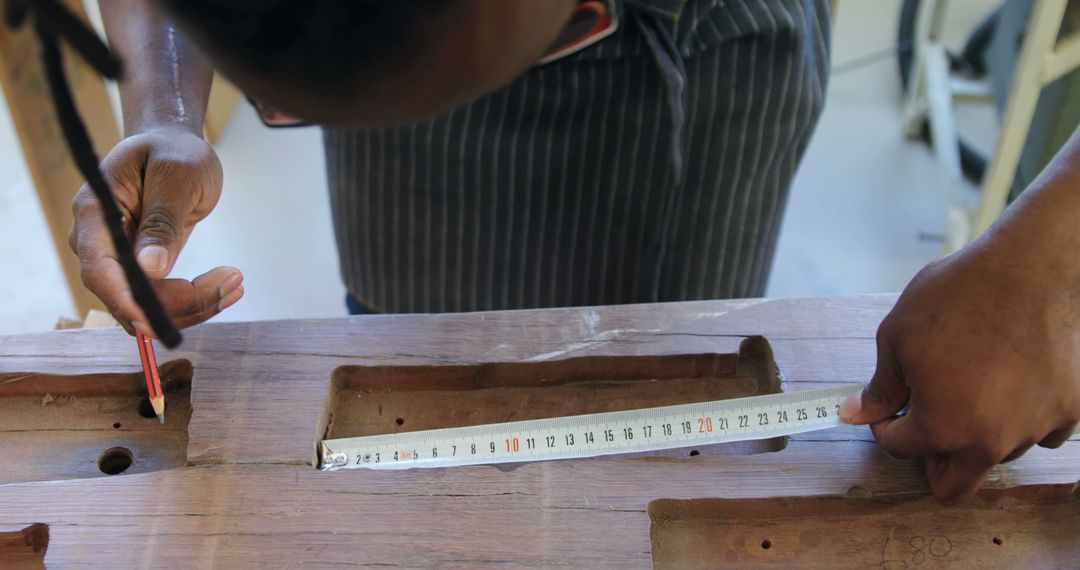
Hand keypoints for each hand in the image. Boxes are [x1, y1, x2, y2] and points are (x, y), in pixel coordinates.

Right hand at [69, 128, 242, 335]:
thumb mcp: (176, 176)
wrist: (170, 148)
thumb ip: (162, 220)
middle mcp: (97, 244)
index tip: (165, 318)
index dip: (129, 302)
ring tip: (236, 281)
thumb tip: (149, 268)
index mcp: (95, 214)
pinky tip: (226, 287)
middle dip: (180, 303)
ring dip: (194, 306)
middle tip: (233, 280)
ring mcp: (116, 261)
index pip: (100, 272)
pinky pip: (161, 302)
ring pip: (146, 309)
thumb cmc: (172, 151)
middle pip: (126, 299)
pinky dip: (194, 302)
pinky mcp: (139, 272)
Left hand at [840, 238, 1078, 503]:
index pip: (900, 448)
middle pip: (952, 485)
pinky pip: (1040, 430)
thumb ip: (879, 387)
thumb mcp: (897, 338)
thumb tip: (854, 413)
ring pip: (996, 454)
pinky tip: (1010, 379)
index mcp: (944, 428)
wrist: (1033, 266)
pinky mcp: (1072, 409)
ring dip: (975, 432)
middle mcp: (994, 442)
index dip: (884, 425)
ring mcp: (1038, 428)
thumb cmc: (958, 296)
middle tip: (921, 422)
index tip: (887, 405)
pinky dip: (1021, 415)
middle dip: (929, 460)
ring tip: (968, 383)